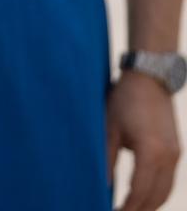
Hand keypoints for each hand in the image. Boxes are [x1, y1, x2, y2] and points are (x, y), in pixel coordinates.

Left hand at [107, 71, 180, 209]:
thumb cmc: (124, 100)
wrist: (149, 78)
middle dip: (138, 210)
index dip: (126, 208)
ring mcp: (175, 155)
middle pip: (155, 197)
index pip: (139, 192)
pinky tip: (143, 197)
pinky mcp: (176, 151)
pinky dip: (157, 193)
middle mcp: (168, 158)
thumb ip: (106, 158)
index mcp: (151, 153)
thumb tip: (100, 185)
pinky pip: (169, 181)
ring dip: (149, 205)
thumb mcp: (109, 127)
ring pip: (165, 192)